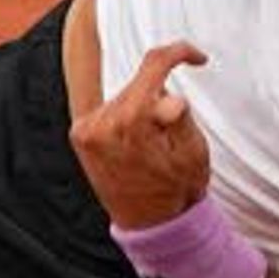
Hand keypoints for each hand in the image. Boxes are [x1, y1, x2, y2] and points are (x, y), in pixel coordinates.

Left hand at [70, 40, 214, 225]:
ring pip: (125, 96)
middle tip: (171, 135)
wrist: (150, 224)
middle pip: (140, 84)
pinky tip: (132, 147)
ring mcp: (85, 129)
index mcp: (132, 124)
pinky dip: (126, 118)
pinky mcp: (79, 134)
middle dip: (160, 99)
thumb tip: (166, 100)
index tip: (199, 59)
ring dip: (142, 110)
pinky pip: (110, 109)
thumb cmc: (178, 189)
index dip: (180, 53)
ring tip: (150, 148)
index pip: (153, 65)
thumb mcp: (194, 153)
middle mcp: (101, 123)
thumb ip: (180, 120)